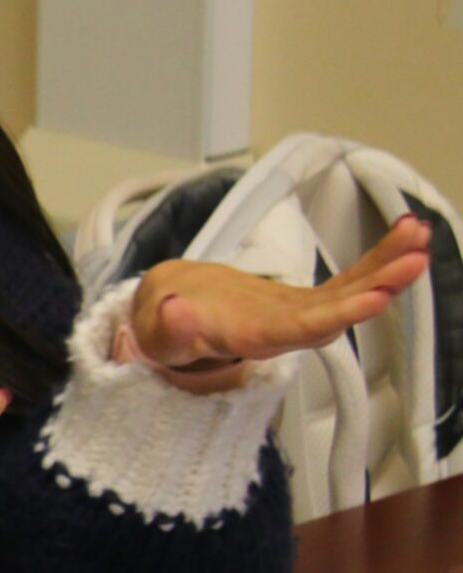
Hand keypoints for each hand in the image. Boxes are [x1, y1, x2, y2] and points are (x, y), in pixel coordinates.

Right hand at [130, 215, 430, 387]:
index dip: (341, 315)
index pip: (302, 329)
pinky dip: (377, 259)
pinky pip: (348, 280)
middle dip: (381, 284)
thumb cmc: (165, 330)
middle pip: (340, 309)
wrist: (173, 320)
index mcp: (253, 338)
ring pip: (352, 292)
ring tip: (418, 234)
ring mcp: (301, 313)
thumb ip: (167, 327)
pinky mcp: (307, 300)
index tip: (375, 297)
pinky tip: (404, 236)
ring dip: (387, 266)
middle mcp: (286, 328)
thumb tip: (176, 309)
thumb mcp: (156, 336)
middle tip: (415, 257)